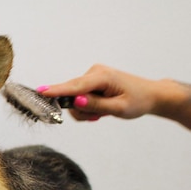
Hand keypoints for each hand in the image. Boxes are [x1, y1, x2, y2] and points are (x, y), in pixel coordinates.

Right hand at [38, 64, 158, 120]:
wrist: (150, 95)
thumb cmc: (138, 101)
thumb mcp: (119, 109)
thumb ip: (96, 105)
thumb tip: (76, 102)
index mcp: (103, 77)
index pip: (75, 86)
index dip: (57, 90)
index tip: (40, 91)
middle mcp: (94, 72)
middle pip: (72, 93)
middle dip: (80, 109)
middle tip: (96, 117)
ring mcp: (92, 75)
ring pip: (74, 98)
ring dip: (84, 110)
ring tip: (101, 113)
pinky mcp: (90, 80)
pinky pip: (78, 96)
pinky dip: (86, 106)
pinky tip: (99, 108)